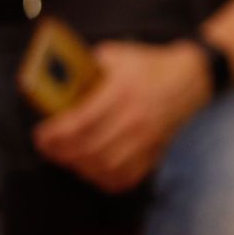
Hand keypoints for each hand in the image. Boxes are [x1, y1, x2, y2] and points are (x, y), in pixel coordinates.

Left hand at [33, 41, 211, 192]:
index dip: (54, 135)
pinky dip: (105, 179)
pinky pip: (126, 177)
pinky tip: (95, 168)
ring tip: (70, 157)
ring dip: (80, 166)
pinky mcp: (155, 151)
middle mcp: (133, 118)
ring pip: (103, 167)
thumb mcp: (117, 56)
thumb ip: (88, 68)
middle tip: (50, 148)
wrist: (191, 77)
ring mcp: (146, 138)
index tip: (41, 135)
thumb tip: (59, 83)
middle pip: (86, 149)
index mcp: (121, 92)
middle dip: (60, 152)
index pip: (78, 123)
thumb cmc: (149, 66)